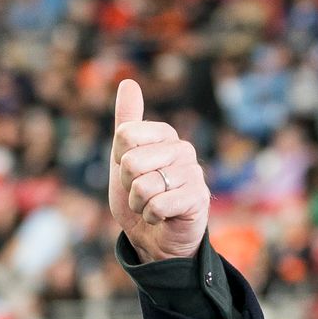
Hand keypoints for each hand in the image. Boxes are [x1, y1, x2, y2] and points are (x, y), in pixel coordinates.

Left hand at [109, 80, 209, 262]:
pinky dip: (151, 216)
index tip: (129, 172)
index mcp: (164, 135)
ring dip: (139, 204)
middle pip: (130, 162)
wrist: (154, 236)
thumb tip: (128, 82)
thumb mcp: (122, 159)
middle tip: (141, 193)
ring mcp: (193, 172)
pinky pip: (157, 205)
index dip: (118, 160)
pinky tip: (162, 216)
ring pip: (143, 187)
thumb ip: (126, 123)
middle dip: (127, 186)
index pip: (124, 135)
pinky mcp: (199, 198)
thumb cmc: (139, 196)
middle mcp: (183, 148)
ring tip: (152, 205)